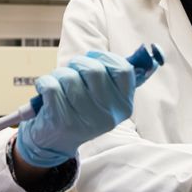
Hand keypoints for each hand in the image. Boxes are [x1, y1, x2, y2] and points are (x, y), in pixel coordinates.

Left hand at [16, 50, 134, 167]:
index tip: (93, 59)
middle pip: (94, 70)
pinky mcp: (63, 122)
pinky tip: (45, 89)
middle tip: (71, 70)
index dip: (104, 58)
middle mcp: (108, 116)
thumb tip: (147, 50)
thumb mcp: (104, 98)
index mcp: (123, 106)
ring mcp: (86, 121)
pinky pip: (52, 86)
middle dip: (77, 63)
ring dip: (59, 73)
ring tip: (58, 82)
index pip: (123, 70)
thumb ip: (117, 76)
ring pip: (70, 77)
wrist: (55, 141)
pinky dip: (44, 82)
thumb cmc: (80, 109)